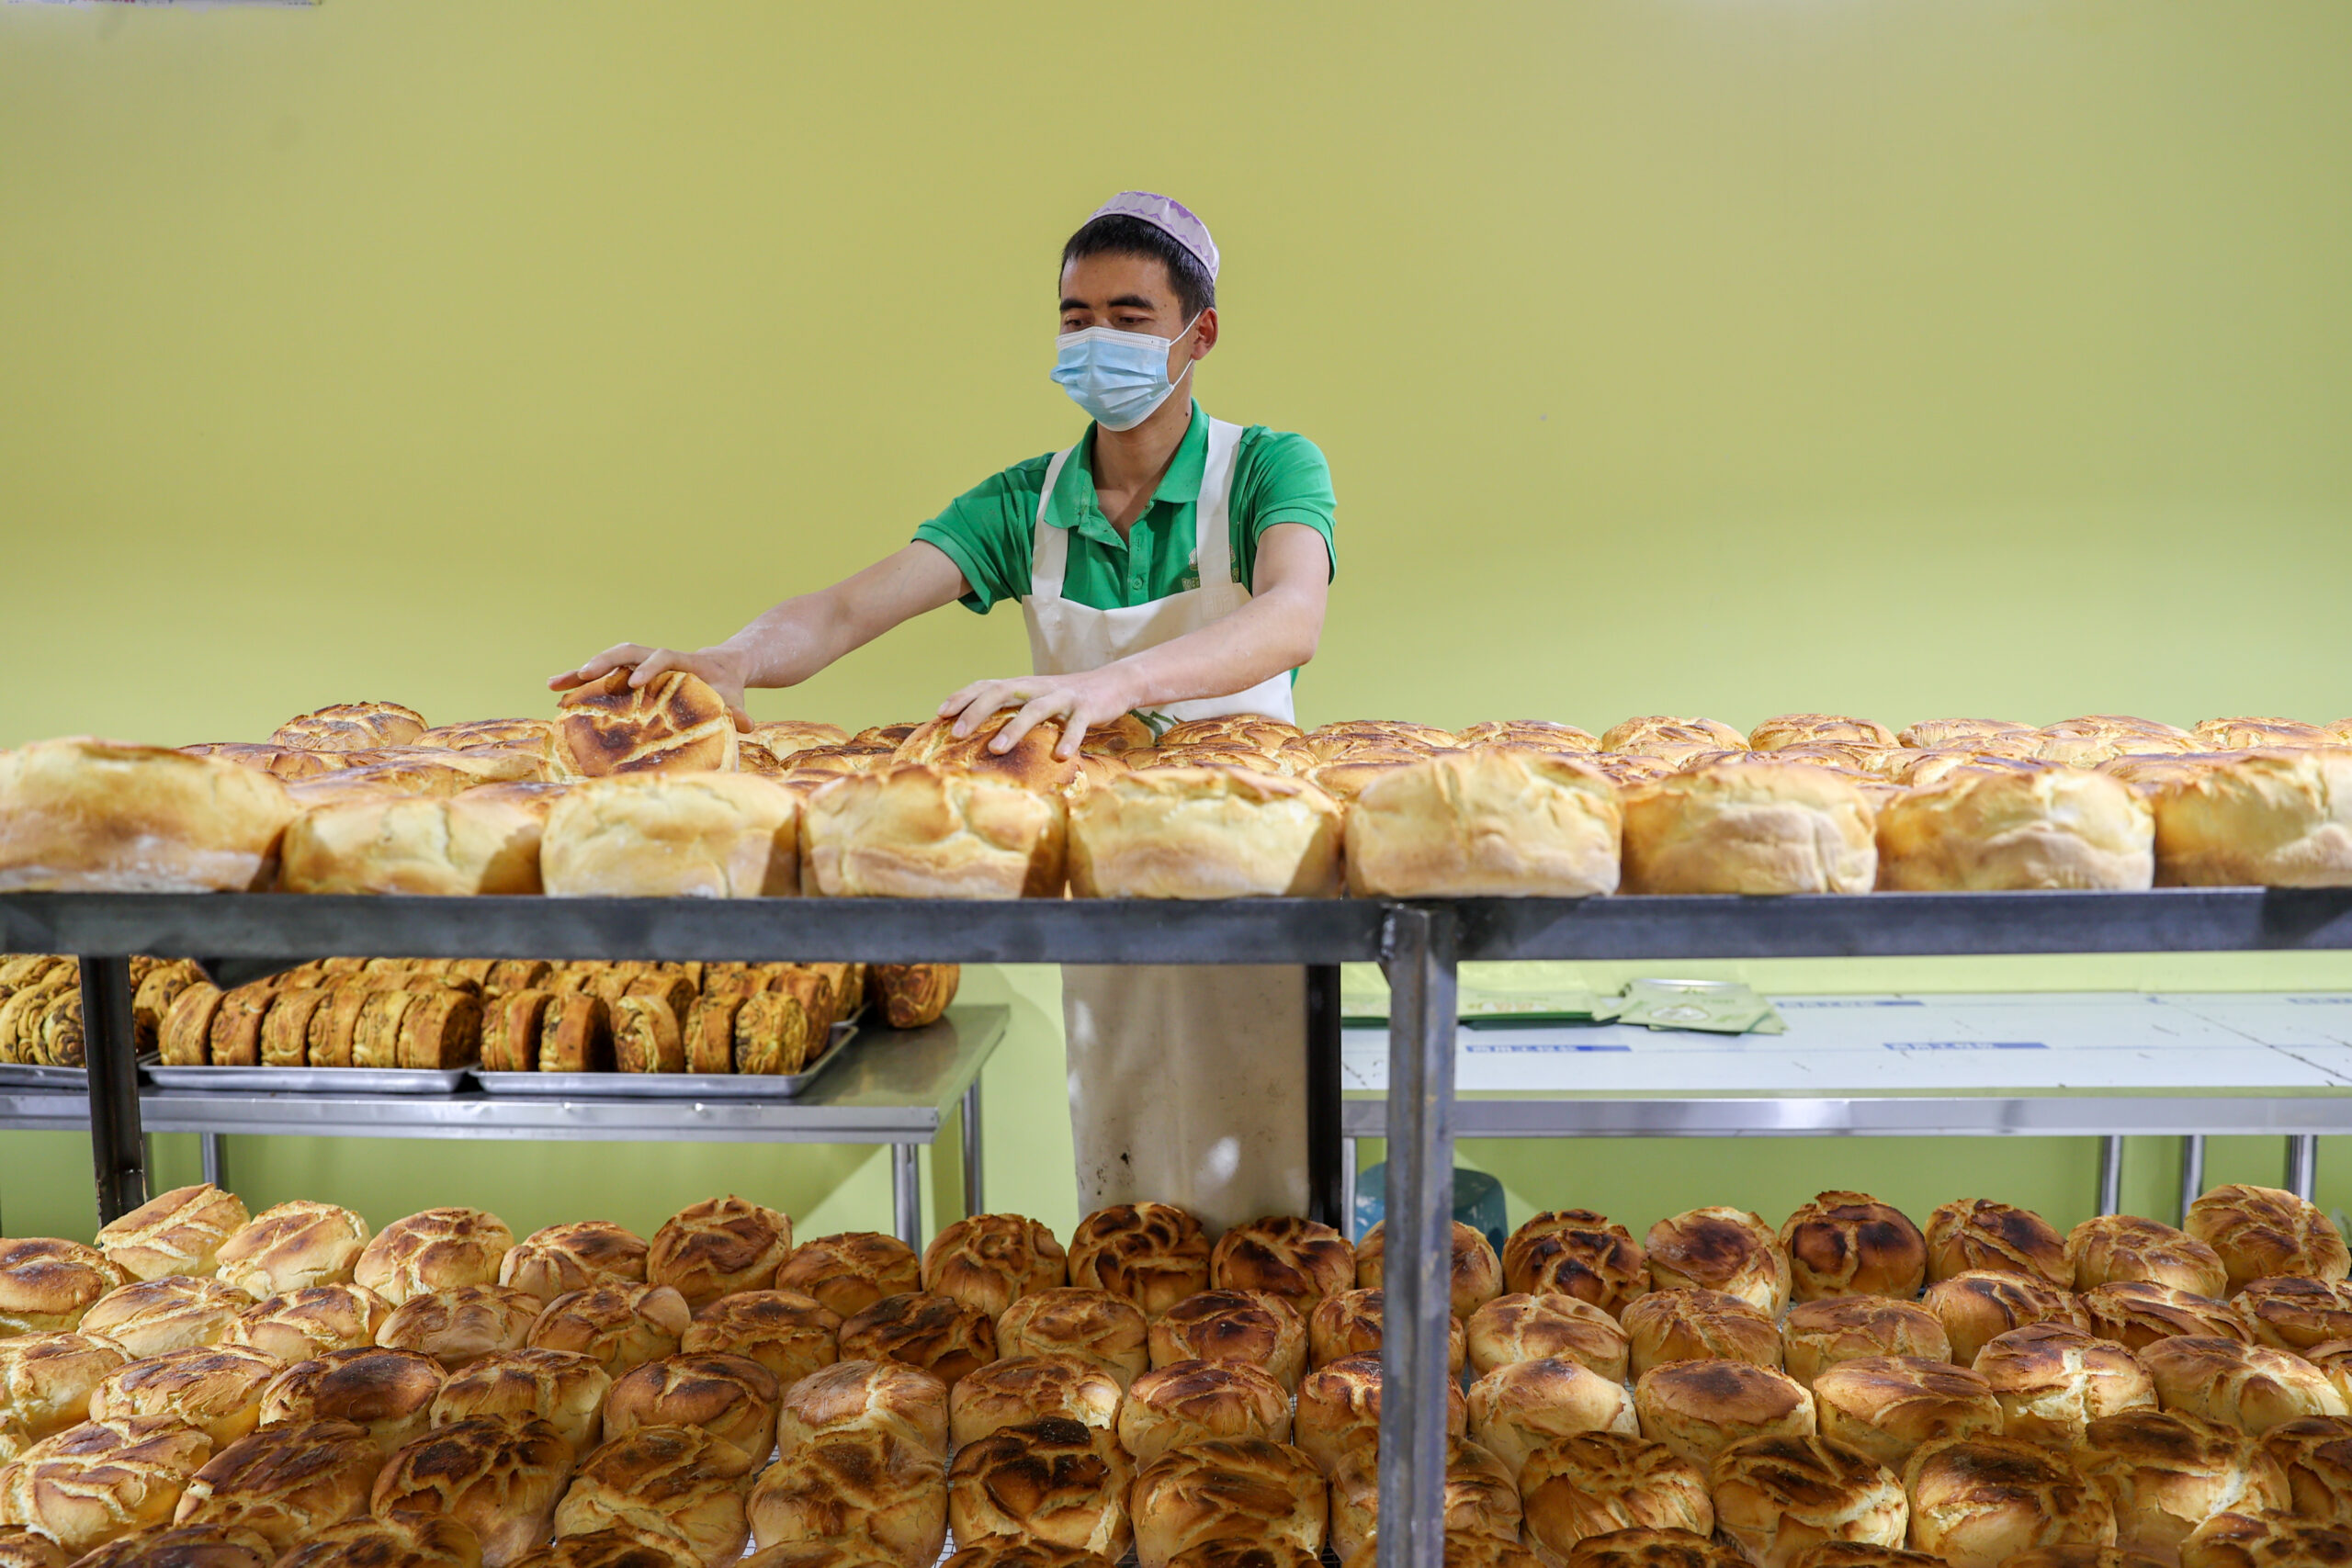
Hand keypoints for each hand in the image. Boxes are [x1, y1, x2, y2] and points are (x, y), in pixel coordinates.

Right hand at [548, 644, 753, 731]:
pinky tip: (556, 691)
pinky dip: (580, 680)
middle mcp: (657, 657)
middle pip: (627, 650)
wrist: (723, 668)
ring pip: (608, 660)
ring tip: (553, 685)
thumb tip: (748, 726)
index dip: (649, 667)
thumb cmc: (727, 686)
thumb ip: (738, 711)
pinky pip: (603, 674)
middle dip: (604, 662)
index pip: (663, 655)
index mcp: (684, 661)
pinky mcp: (631, 672)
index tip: (636, 682)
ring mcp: (642, 663)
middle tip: (583, 676)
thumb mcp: (734, 698)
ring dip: (581, 671)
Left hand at [936, 668, 1137, 760]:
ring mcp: (1063, 697)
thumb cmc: (1066, 698)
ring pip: (1035, 708)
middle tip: (958, 733)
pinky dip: (1068, 739)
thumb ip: (1011, 708)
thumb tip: (976, 727)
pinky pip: (1076, 725)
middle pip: (1003, 692)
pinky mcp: (1087, 708)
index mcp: (1023, 685)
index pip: (987, 685)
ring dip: (1014, 728)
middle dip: (977, 711)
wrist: (1113, 683)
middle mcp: (1038, 687)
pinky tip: (1060, 756)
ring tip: (997, 749)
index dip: (963, 696)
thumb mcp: (1035, 698)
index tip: (940, 713)